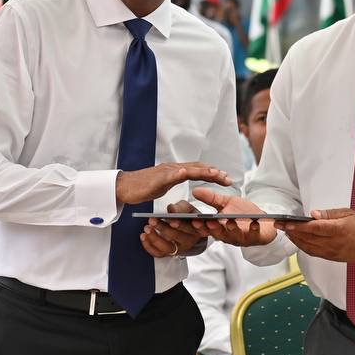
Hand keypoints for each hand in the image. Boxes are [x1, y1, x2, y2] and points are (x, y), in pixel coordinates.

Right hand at [116, 163, 230, 204]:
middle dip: (214, 173)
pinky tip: (185, 172)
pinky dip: (178, 173)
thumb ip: (174, 180)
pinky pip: (169, 175)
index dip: (212, 173)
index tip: (226, 179)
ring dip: (203, 171)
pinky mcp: (157, 179)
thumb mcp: (163, 184)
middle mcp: (173, 168)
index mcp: (175, 171)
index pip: (198, 169)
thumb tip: (184, 178)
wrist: (125, 186)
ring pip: (188, 169)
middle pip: (198, 168)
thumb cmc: (143, 187)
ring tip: (216, 174)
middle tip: (228, 179)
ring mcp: (165, 172)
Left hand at [140, 201, 206, 257]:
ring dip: (155, 238)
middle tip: (153, 220)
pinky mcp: (169, 253)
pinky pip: (158, 253)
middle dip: (164, 229)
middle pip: (177, 237)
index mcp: (198, 229)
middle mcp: (189, 241)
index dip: (182, 225)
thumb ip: (181, 207)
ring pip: (167, 247)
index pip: (192, 229)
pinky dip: (149, 246)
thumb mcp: (187, 208)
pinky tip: (143, 236)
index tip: (172, 221)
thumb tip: (171, 209)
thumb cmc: (187, 216)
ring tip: (147, 228)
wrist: (186, 227)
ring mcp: (179, 249)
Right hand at [191, 187, 277, 245]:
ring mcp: (241, 237)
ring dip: (232, 230)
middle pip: (218, 234)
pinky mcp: (255, 237)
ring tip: (230, 222)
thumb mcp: (226, 202)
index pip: (206, 229)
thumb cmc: (241, 212)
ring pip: (234, 236)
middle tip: (209, 222)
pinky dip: (254, 229)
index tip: (193, 220)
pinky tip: (254, 223)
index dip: (199, 227)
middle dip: (213, 229)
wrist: (262, 220)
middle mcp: (228, 235)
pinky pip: (254, 235)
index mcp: (218, 228)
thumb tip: (194, 190)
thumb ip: (211, 198)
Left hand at [277, 208, 354, 262]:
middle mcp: (334, 243)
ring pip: (308, 247)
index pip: (314, 229)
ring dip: (295, 240)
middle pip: (308, 238)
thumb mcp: (347, 213)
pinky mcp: (331, 257)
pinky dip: (303, 246)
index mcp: (339, 230)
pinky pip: (314, 253)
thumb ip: (328, 214)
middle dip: (291, 232)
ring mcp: (332, 252)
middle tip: (279, 224)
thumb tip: (312, 214)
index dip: (298, 227)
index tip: (286, 223)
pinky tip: (297, 240)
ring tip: (285, 231)